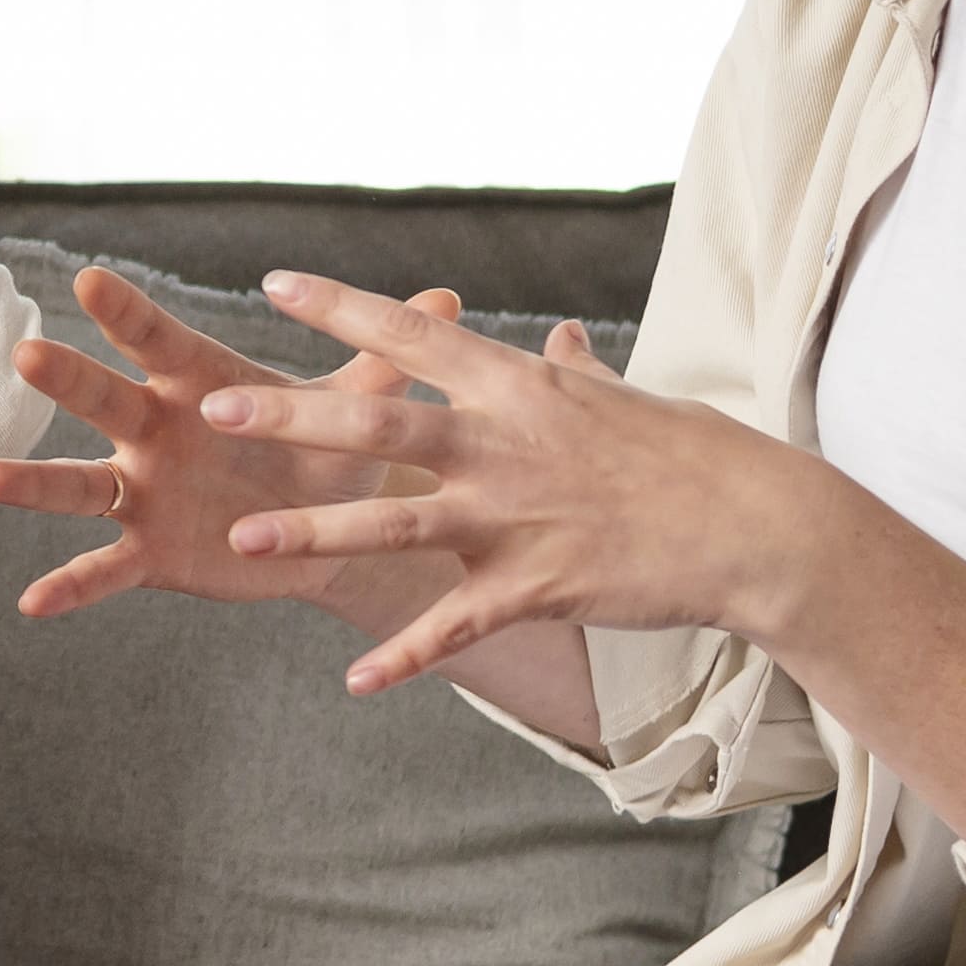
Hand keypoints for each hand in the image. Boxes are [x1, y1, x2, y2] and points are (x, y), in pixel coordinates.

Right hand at [0, 265, 458, 620]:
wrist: (328, 532)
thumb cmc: (328, 451)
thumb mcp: (356, 410)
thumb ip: (387, 356)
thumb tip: (449, 296)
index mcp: (200, 384)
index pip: (158, 341)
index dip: (127, 313)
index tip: (91, 277)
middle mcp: (157, 432)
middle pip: (103, 401)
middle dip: (69, 380)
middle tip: (27, 353)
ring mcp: (144, 493)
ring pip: (79, 484)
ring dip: (33, 482)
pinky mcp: (149, 551)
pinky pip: (102, 568)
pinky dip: (70, 586)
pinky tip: (31, 604)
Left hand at [171, 272, 797, 692]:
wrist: (753, 522)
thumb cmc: (690, 454)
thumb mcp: (621, 398)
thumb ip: (572, 371)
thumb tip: (558, 337)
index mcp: (517, 385)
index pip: (412, 334)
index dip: (339, 307)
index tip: (271, 284)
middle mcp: (502, 442)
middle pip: (378, 421)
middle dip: (291, 417)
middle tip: (212, 410)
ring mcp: (515, 515)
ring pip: (395, 521)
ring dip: (315, 532)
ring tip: (243, 542)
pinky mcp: (536, 585)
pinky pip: (456, 626)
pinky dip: (405, 658)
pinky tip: (356, 682)